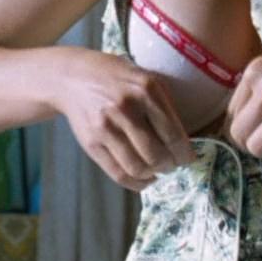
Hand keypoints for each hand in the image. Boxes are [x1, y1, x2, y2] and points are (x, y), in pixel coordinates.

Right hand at [51, 52, 196, 189]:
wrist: (72, 77)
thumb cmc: (115, 78)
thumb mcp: (144, 78)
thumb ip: (163, 105)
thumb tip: (183, 142)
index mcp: (146, 90)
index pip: (173, 134)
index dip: (184, 153)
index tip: (189, 159)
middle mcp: (126, 108)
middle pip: (156, 154)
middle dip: (169, 165)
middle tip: (172, 165)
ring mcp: (106, 127)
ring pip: (138, 167)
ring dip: (153, 174)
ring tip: (156, 170)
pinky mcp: (91, 143)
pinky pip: (118, 173)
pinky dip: (136, 183)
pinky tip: (144, 178)